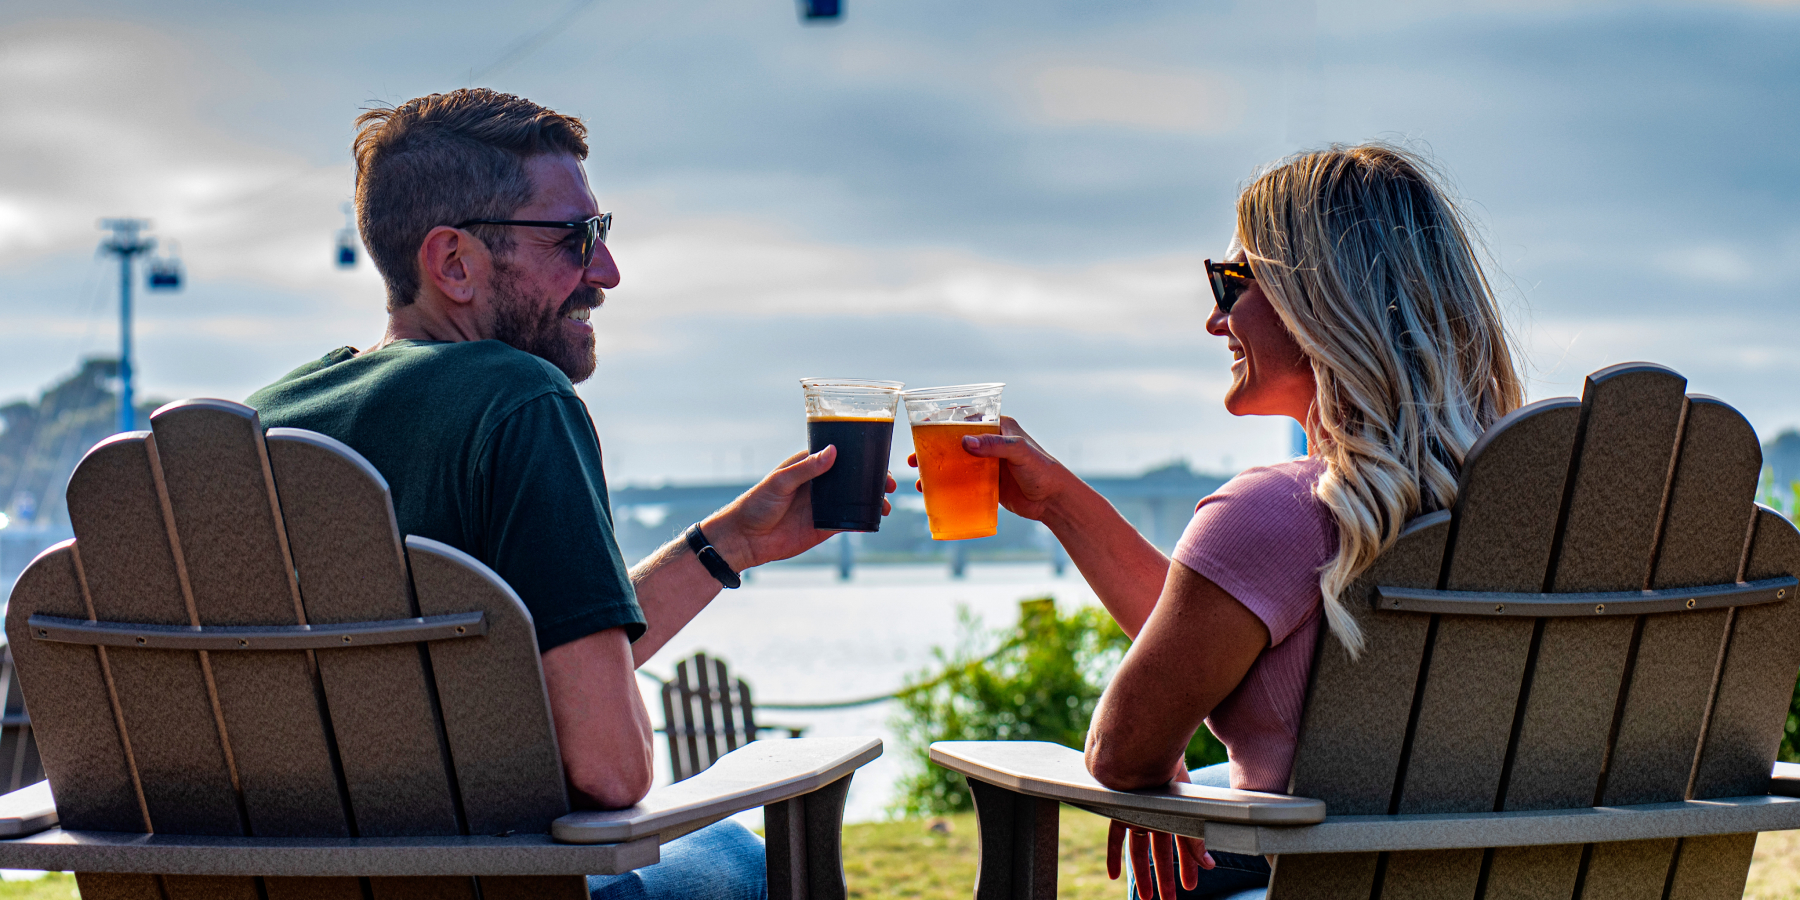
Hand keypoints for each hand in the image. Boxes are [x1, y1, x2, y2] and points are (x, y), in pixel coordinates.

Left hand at [702, 446, 895, 569]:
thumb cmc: (756, 504)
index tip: (878, 458)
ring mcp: (823, 506)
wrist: (746, 539)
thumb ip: (806, 468)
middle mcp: (819, 485)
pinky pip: (849, 521)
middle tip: (889, 484)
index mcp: (807, 467)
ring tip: (886, 505)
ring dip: (872, 500)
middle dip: (872, 479)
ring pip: (854, 499)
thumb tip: (833, 451)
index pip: (838, 455)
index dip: (859, 456)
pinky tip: (876, 519)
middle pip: (852, 478)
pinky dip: (863, 520)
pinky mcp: (824, 527)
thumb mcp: (780, 482)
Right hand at [906, 416, 1075, 522]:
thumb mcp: (1019, 453)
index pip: (966, 417)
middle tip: (914, 459)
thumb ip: (995, 446)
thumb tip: (965, 442)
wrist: (1053, 500)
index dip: (943, 419)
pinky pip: (962, 482)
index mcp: (998, 427)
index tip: (922, 425)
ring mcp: (987, 464)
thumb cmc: (1042, 470)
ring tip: (920, 480)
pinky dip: (947, 486)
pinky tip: (934, 494)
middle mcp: (990, 443)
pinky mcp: (987, 484)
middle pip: (954, 442)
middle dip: (932, 449)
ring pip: (955, 463)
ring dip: (936, 470)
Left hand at [1106, 768, 1211, 898]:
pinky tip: (1113, 876)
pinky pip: (1116, 838)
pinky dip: (1114, 856)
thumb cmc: (1168, 771)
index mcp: (1176, 812)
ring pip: (1140, 850)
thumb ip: (1197, 838)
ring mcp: (1137, 813)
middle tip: (1168, 899)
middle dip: (1166, 877)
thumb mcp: (1188, 810)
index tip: (1190, 885)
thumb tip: (1208, 865)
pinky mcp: (1119, 811)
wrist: (1140, 750)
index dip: (1188, 866)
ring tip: (1148, 897)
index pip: (1183, 846)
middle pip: (1161, 852)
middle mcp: (1156, 814)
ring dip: (1144, 874)